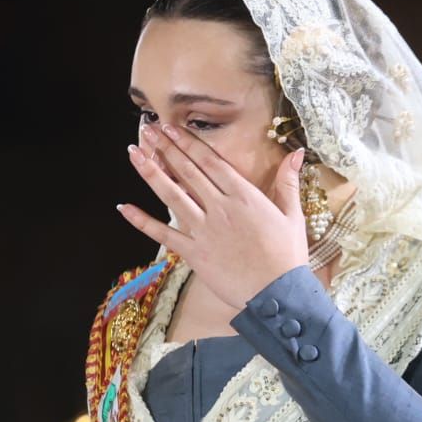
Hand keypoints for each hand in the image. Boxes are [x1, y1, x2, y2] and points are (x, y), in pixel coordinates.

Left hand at [118, 123, 309, 310]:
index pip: (209, 161)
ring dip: (151, 172)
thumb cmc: (287, 256)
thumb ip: (288, 182)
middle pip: (187, 171)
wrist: (277, 293)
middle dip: (165, 148)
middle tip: (147, 129)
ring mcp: (203, 230)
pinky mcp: (193, 253)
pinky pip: (163, 235)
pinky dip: (142, 221)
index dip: (187, 142)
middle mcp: (219, 207)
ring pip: (171, 195)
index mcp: (243, 195)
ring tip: (134, 153)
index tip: (171, 127)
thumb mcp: (292, 215)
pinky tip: (125, 207)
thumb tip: (297, 153)